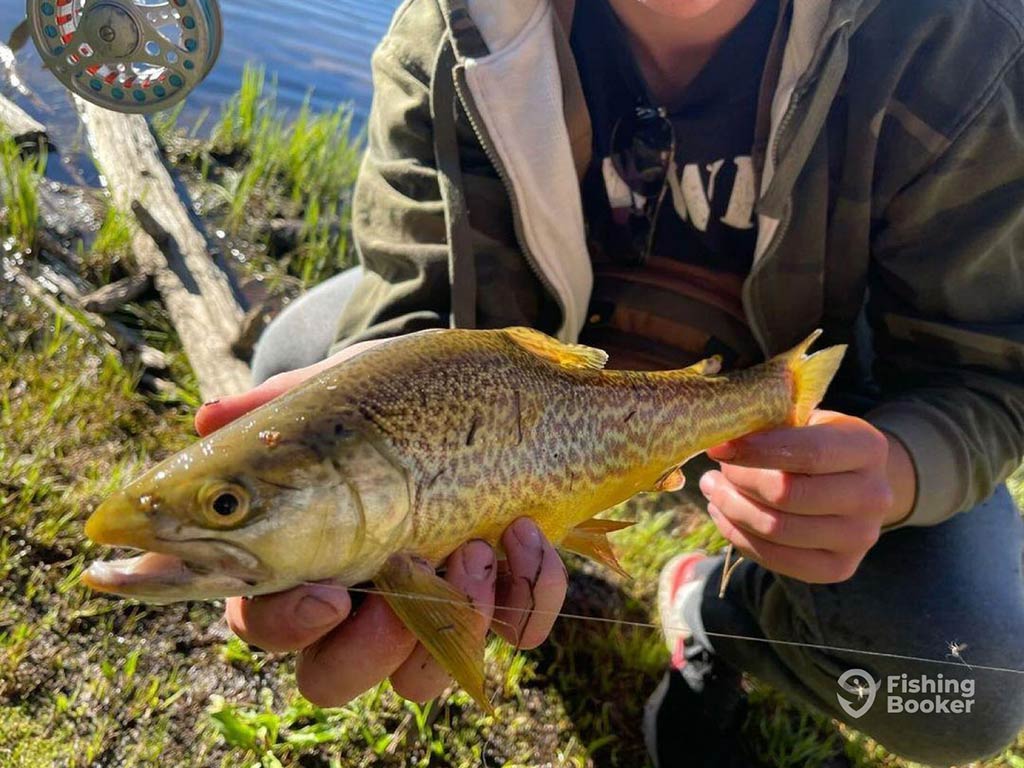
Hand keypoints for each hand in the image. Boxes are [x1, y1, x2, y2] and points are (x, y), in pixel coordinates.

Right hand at [195, 343, 567, 705]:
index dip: (291, 624)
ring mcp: (431, 612)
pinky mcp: (498, 599)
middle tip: (413, 575)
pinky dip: (529, 596)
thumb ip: (277, 410)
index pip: (266, 624)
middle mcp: (359, 606)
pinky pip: (514, 633)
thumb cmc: (386, 405)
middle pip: (336, 676)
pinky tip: (530, 534)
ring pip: (424, 676)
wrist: (470, 389)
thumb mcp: (339, 394)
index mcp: (301, 562)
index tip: (331, 592)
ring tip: (478, 548)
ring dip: (458, 621)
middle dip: (374, 648)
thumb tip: (207, 421)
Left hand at [701, 410, 914, 583]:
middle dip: (739, 481)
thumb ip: (771, 425)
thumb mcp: (804, 421)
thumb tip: (722, 440)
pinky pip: (776, 559)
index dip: (757, 451)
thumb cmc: (816, 444)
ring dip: (731, 509)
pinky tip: (724, 515)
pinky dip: (738, 536)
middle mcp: (873, 496)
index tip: (719, 447)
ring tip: (713, 489)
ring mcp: (860, 537)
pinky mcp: (839, 568)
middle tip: (715, 471)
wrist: (854, 485)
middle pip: (787, 494)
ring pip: (776, 529)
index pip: (808, 452)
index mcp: (868, 448)